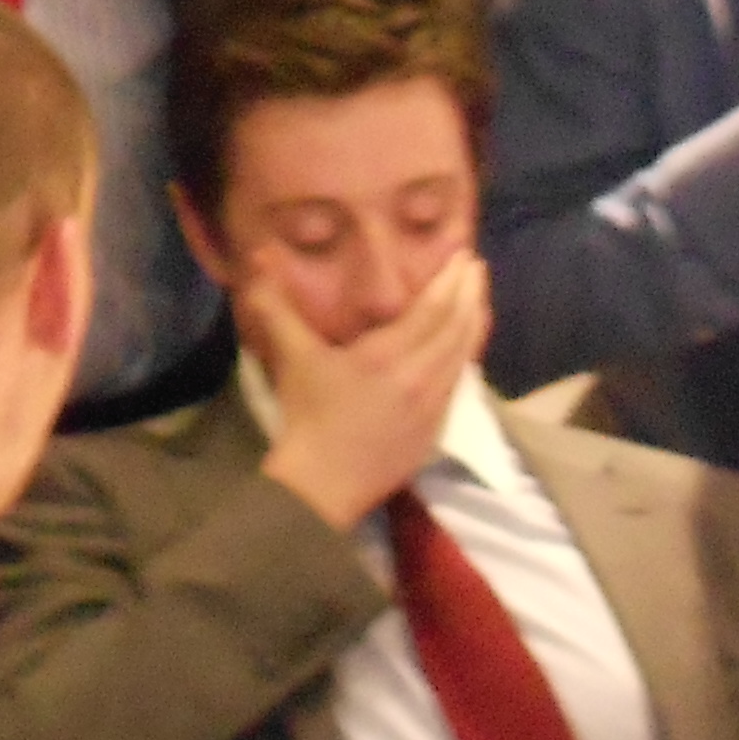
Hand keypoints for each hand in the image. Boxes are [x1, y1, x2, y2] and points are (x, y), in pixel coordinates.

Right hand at [253, 254, 487, 531]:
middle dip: (472, 293)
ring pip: (465, 355)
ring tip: (478, 298)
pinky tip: (464, 349)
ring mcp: (433, 406)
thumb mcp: (293, 356)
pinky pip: (459, 382)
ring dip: (475, 322)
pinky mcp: (434, 429)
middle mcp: (421, 376)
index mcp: (390, 355)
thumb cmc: (308, 417)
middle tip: (477, 267)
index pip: (435, 308)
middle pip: (459, 327)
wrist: (322, 486)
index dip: (452, 279)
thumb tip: (260, 253)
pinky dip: (467, 356)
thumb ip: (277, 305)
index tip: (463, 254)